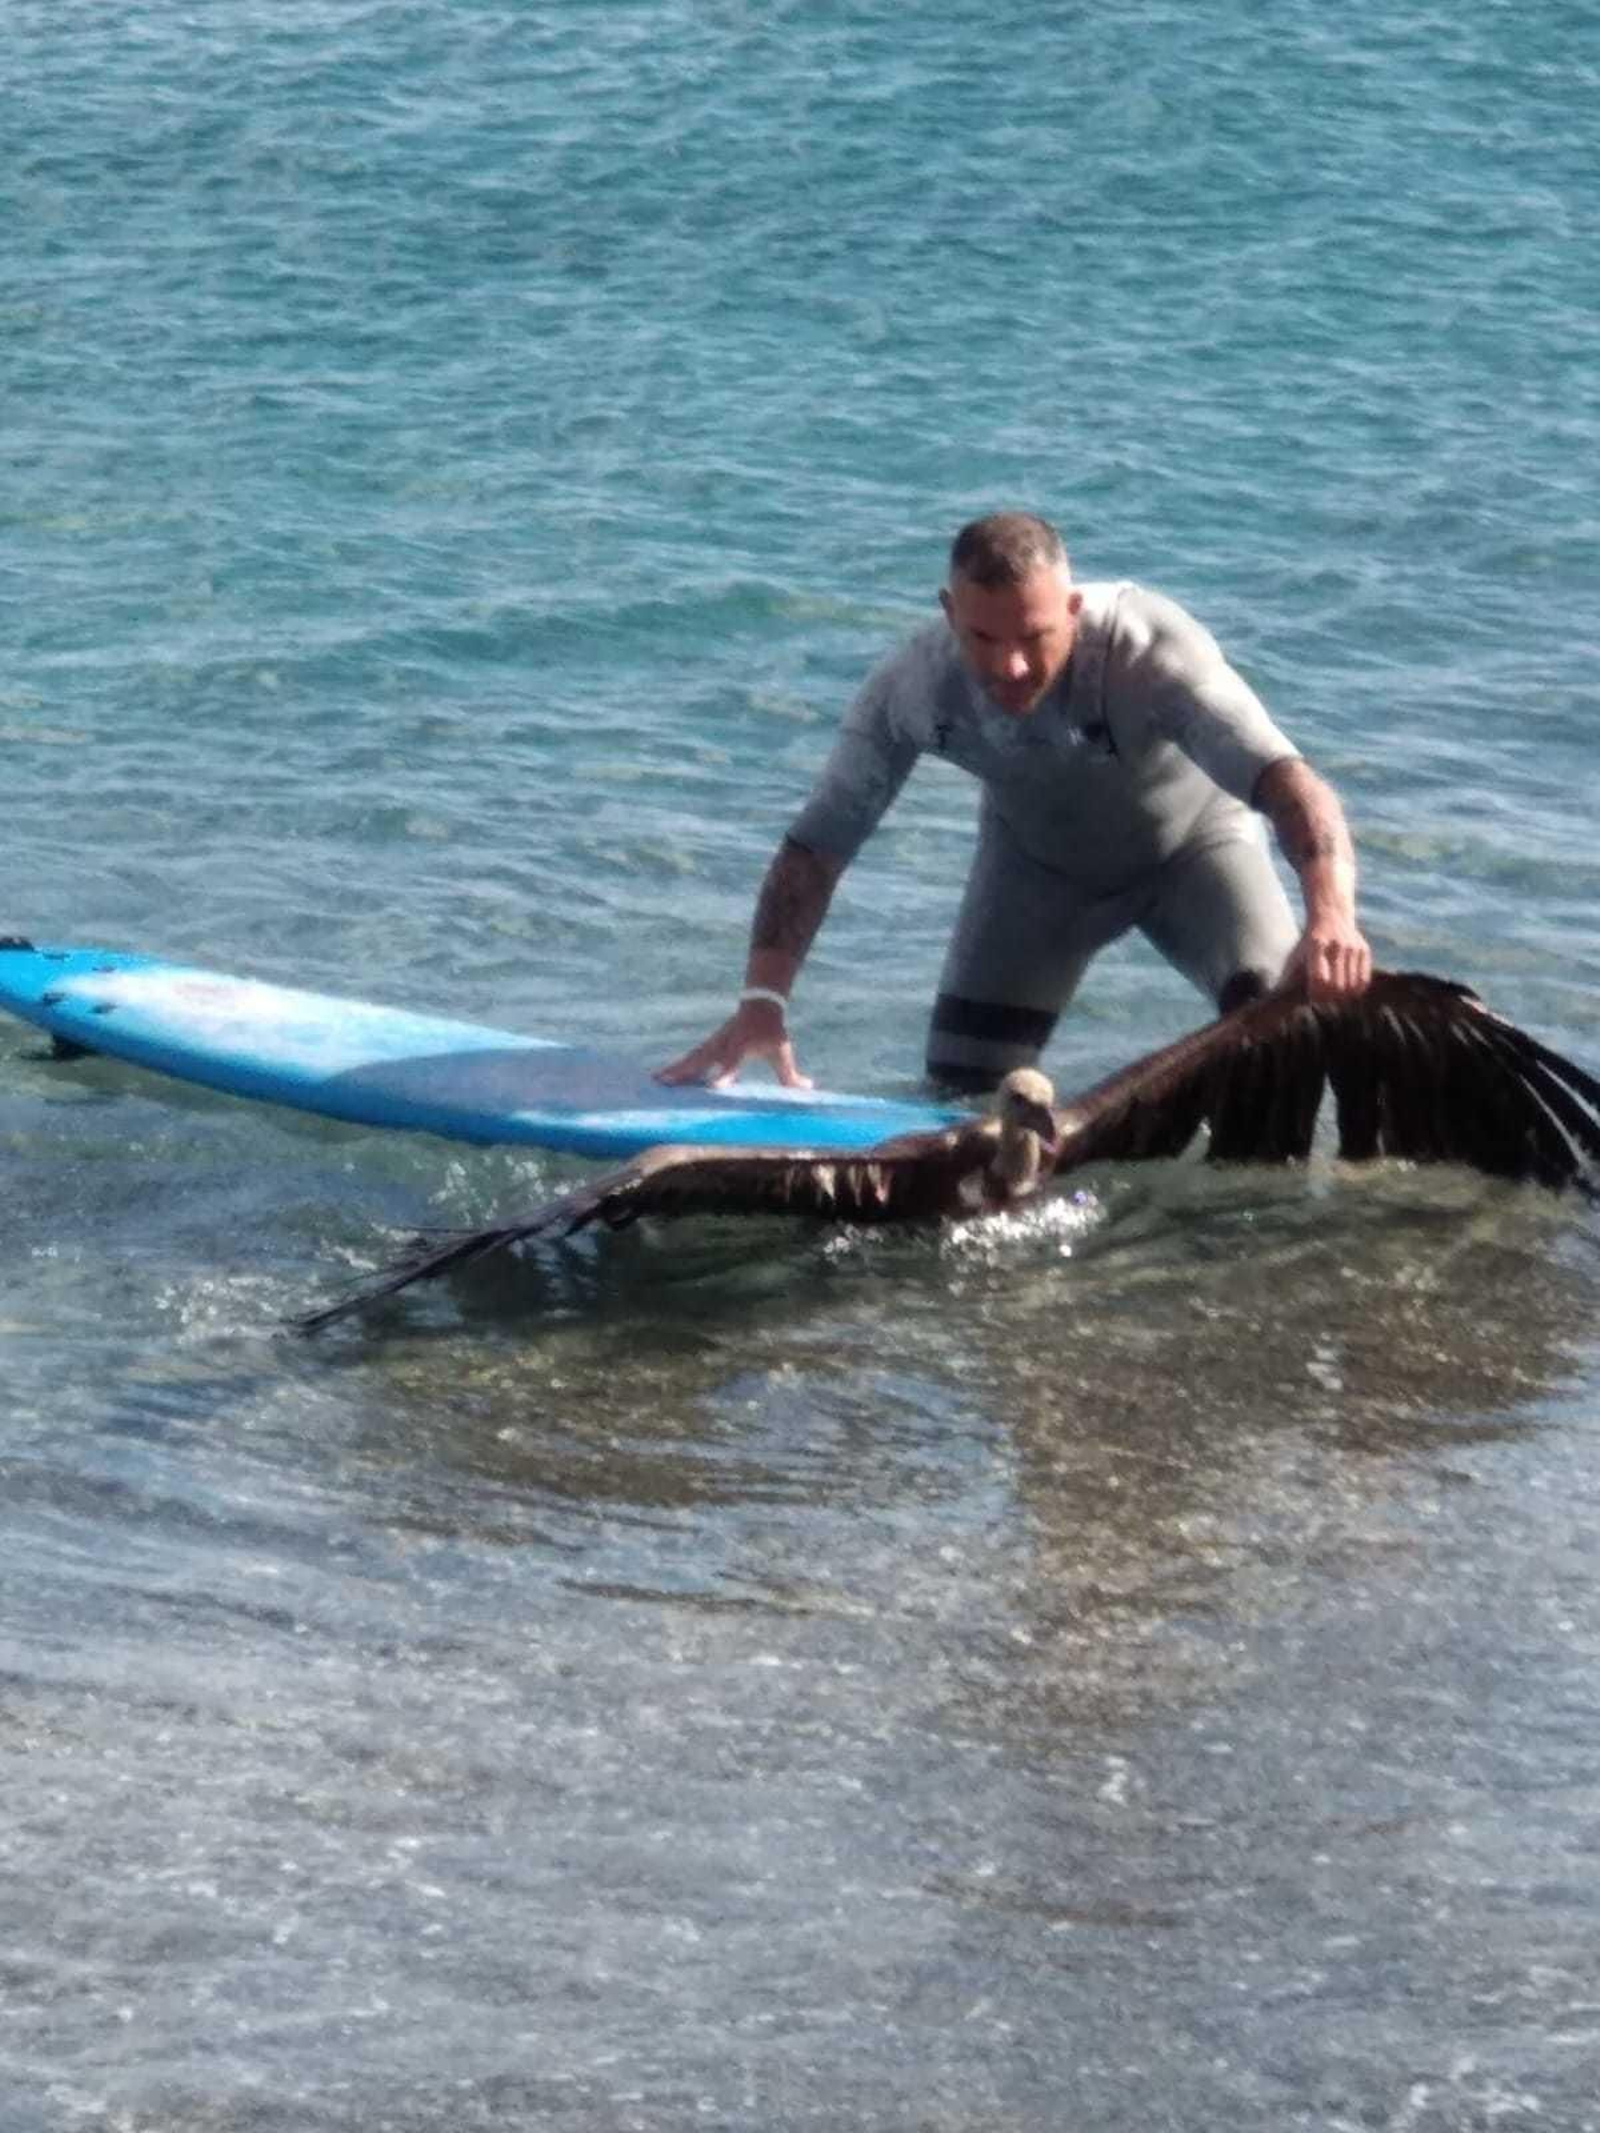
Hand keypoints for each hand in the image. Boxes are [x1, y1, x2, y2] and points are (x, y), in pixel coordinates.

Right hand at [655, 997, 812, 1088]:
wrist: (759, 1003)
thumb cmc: (772, 1030)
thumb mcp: (782, 1051)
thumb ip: (791, 1075)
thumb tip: (808, 1089)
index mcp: (741, 1048)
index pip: (731, 1064)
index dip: (724, 1075)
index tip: (714, 1087)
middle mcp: (723, 1046)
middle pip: (701, 1060)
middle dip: (684, 1073)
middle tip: (666, 1084)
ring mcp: (713, 1044)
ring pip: (691, 1058)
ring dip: (674, 1070)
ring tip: (655, 1082)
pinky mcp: (708, 1045)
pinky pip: (690, 1058)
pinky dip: (676, 1067)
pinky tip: (662, 1077)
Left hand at [1283, 918, 1372, 1000]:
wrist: (1330, 916)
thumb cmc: (1308, 942)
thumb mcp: (1297, 954)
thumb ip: (1292, 975)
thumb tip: (1281, 1000)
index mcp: (1316, 945)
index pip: (1320, 978)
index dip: (1317, 994)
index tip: (1313, 997)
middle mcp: (1336, 946)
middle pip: (1337, 985)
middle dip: (1329, 998)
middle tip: (1324, 1000)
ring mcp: (1352, 948)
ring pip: (1351, 986)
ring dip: (1342, 997)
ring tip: (1334, 997)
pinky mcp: (1364, 950)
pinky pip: (1363, 980)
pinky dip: (1355, 991)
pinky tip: (1347, 991)